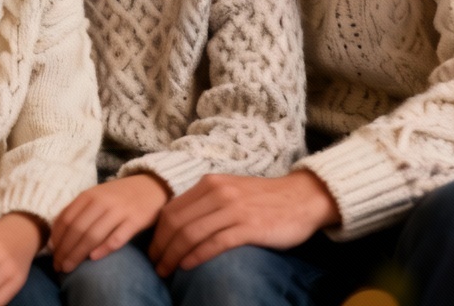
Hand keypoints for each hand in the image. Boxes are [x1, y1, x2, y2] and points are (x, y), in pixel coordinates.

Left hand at [50, 174, 169, 272]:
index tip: (53, 254)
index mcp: (89, 195)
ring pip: (93, 235)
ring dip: (78, 254)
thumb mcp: (96, 195)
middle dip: (65, 250)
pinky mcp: (135, 220)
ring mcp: (119, 211)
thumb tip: (58, 234)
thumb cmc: (118, 195)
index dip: (58, 238)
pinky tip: (94, 259)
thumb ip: (79, 210)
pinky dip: (104, 249)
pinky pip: (117, 237)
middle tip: (58, 266)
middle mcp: (102, 201)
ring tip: (69, 268)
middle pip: (78, 229)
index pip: (67, 218)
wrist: (150, 186)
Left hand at [149, 171, 340, 274]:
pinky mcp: (249, 226)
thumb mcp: (229, 191)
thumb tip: (179, 224)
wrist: (301, 198)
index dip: (158, 233)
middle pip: (177, 222)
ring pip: (191, 233)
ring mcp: (233, 209)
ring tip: (167, 271)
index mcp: (209, 183)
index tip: (153, 250)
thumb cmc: (263, 199)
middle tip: (156, 266)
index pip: (171, 209)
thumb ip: (206, 202)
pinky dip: (197, 256)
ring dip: (174, 255)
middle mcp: (217, 192)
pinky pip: (215, 242)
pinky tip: (187, 266)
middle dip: (161, 247)